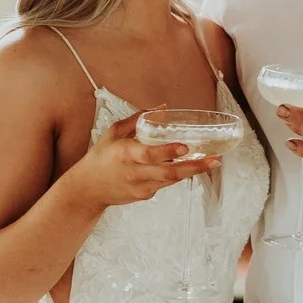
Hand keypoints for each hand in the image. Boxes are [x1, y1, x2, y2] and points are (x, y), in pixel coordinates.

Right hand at [66, 114, 218, 208]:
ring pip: (171, 179)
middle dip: (194, 167)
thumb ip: (138, 119)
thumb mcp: (113, 133)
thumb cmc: (100, 158)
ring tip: (212, 162)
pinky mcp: (144, 195)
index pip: (149, 154)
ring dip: (193, 171)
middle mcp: (135, 172)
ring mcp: (141, 186)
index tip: (185, 146)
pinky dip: (177, 174)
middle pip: (168, 172)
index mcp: (125, 154)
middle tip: (214, 160)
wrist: (88, 189)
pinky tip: (189, 167)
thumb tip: (162, 108)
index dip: (168, 151)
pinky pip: (165, 183)